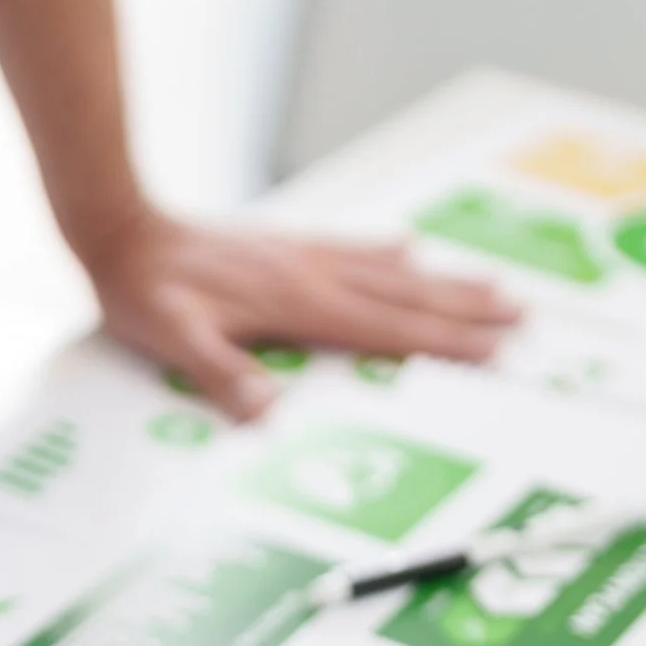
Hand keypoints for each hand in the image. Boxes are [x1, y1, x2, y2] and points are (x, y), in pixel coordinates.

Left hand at [79, 210, 521, 420]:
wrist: (123, 231)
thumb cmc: (146, 294)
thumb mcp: (176, 343)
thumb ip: (223, 375)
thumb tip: (267, 414)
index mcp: (300, 304)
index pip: (387, 329)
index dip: (443, 342)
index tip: (493, 349)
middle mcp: (313, 275)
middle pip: (407, 296)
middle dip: (467, 309)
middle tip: (522, 315)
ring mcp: (303, 256)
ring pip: (391, 271)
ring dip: (443, 280)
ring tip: (492, 284)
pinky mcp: (285, 246)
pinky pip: (353, 249)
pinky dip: (388, 253)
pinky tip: (408, 249)